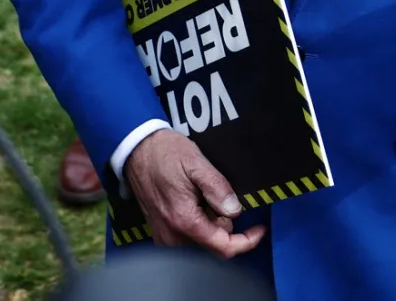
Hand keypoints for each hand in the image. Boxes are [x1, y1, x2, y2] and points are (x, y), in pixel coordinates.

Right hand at [123, 129, 265, 258]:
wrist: (136, 149)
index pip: (223, 247)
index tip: (259, 228)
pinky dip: (200, 225)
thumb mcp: (196, 163)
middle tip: (221, 197)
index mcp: (185, 221)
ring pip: (202, 243)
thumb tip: (235, 211)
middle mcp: (173, 236)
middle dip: (225, 225)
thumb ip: (218, 188)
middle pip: (213, 246)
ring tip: (204, 195)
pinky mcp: (161, 232)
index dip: (247, 241)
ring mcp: (165, 236)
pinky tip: (195, 202)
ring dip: (212, 224)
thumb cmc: (164, 153)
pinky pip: (188, 238)